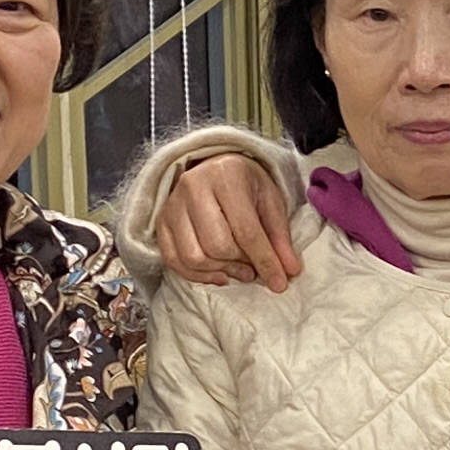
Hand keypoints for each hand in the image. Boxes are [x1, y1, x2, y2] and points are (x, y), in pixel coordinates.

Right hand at [156, 151, 299, 292]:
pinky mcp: (160, 221)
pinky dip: (197, 276)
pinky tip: (217, 274)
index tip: (279, 283)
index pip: (246, 230)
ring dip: (219, 272)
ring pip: (194, 256)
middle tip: (253, 270)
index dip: (264, 261)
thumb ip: (279, 237)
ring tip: (238, 271)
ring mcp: (172, 205)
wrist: (215, 166)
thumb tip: (289, 271)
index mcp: (226, 177)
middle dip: (239, 265)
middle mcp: (193, 187)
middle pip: (217, 245)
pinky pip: (173, 260)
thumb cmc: (246, 184)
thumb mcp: (270, 202)